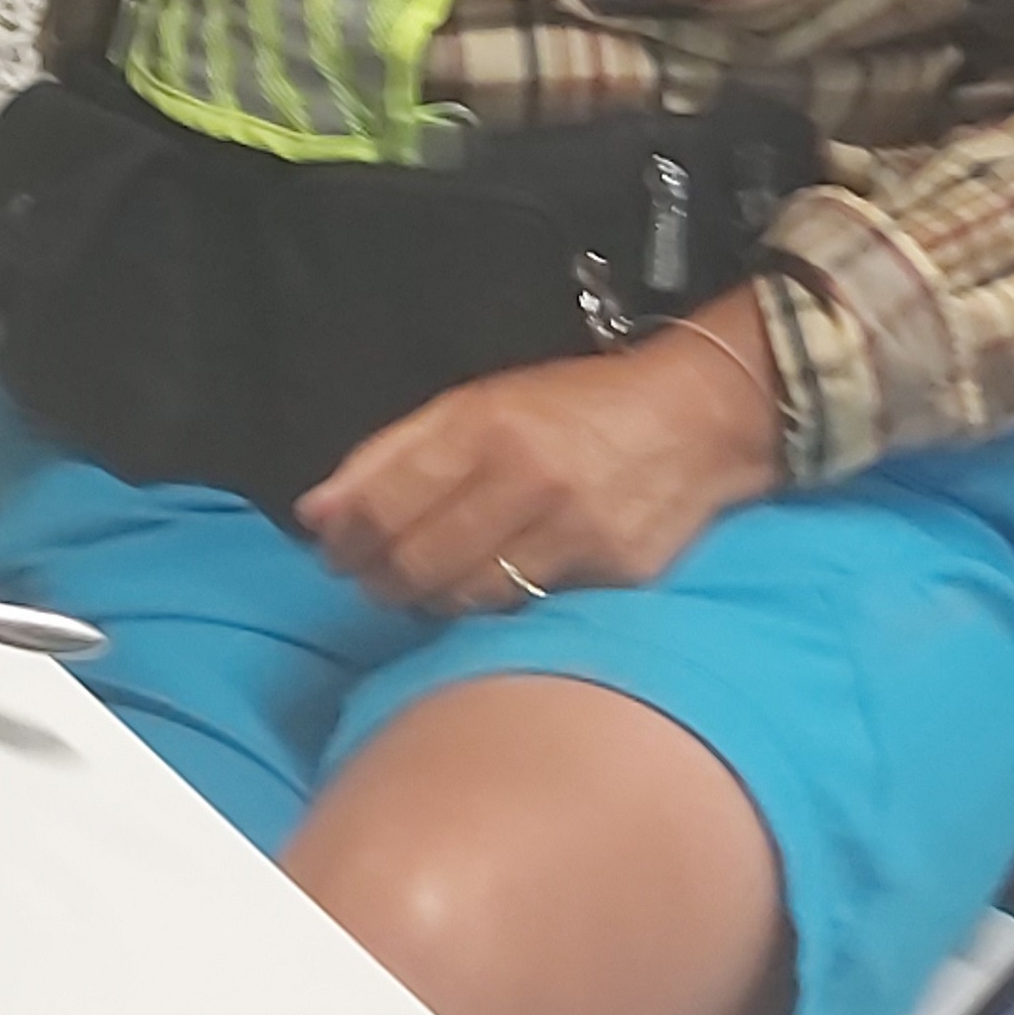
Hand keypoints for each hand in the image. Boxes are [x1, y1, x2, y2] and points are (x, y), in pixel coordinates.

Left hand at [295, 305, 783, 611]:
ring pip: (467, 598)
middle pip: (418, 563)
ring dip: (433, 601)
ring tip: (429, 585)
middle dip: (382, 580)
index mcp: (486, 425)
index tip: (335, 554)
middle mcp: (528, 477)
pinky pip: (527, 610)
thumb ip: (390, 455)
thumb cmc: (572, 409)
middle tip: (376, 579)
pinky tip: (490, 587)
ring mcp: (575, 531)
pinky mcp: (613, 573)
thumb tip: (316, 514)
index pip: (384, 507)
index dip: (347, 543)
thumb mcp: (477, 404)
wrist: (696, 419)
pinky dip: (495, 606)